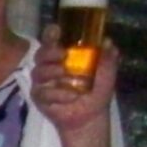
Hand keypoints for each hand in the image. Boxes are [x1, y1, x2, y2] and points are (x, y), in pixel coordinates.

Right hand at [31, 23, 117, 137]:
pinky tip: (70, 96)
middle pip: (40, 53)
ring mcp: (42, 82)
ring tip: (65, 75)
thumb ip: (107, 57)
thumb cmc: (97, 90)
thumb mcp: (106, 72)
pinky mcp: (39, 98)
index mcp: (63, 55)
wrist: (92, 115)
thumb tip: (107, 41)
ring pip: (38, 72)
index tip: (56, 31)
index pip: (51, 40)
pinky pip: (42, 92)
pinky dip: (57, 94)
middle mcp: (49, 65)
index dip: (50, 34)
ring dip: (51, 72)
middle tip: (63, 55)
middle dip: (49, 52)